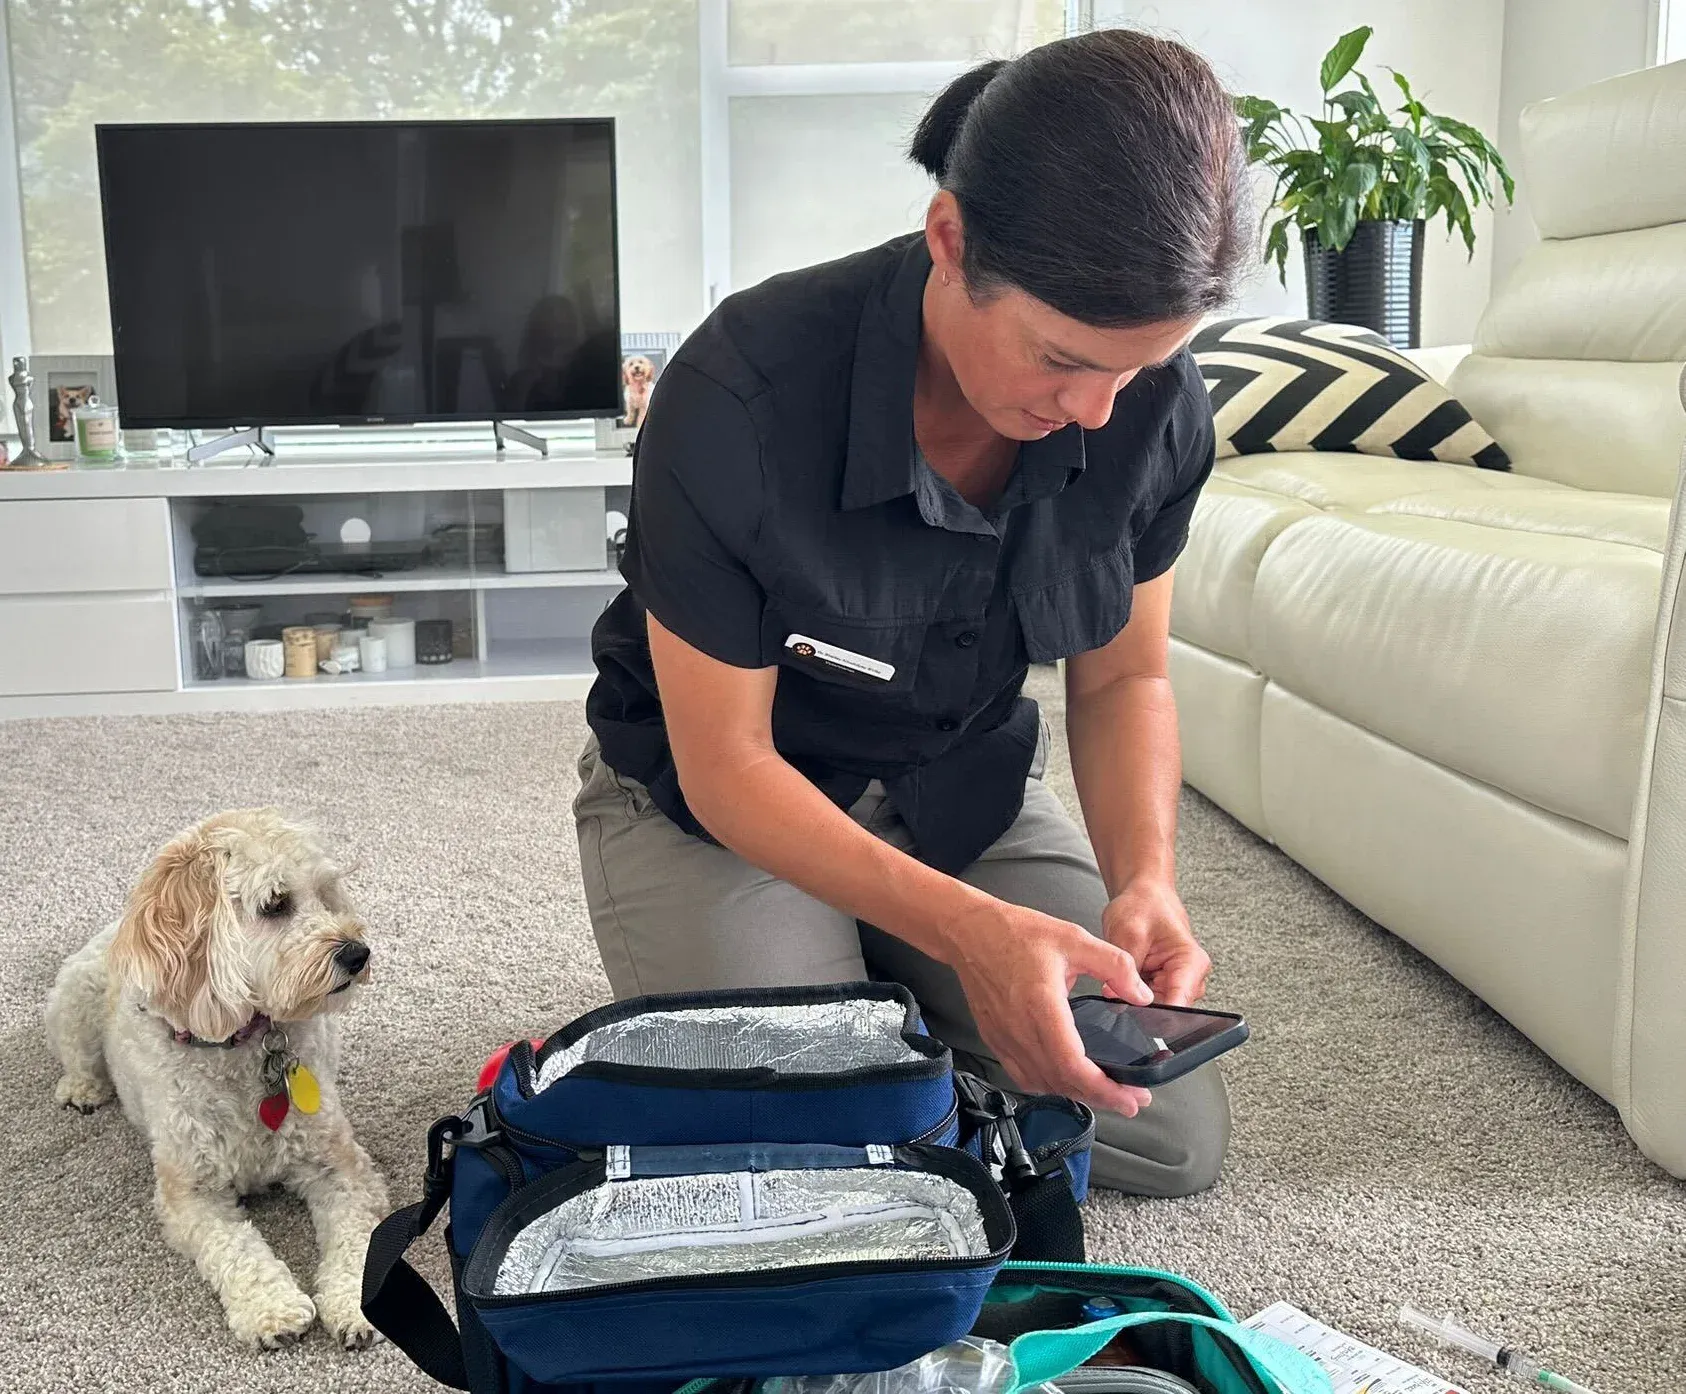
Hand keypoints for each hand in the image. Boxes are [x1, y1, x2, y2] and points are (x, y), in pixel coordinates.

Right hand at [940, 895, 1156, 1117]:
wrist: (970, 932)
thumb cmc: (1017, 933)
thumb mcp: (1075, 938)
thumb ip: (1115, 965)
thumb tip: (1141, 996)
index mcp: (1041, 1005)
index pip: (1072, 1064)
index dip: (1102, 1088)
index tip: (1129, 1097)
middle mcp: (1019, 1028)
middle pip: (1061, 1081)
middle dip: (1100, 1097)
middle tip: (1129, 1100)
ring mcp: (1004, 1038)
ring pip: (1042, 1083)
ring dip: (1074, 1093)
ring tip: (1103, 1090)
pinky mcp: (994, 1039)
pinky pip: (1023, 1075)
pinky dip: (1048, 1084)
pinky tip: (1065, 1078)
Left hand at [1100, 879, 1210, 1006]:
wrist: (1143, 895)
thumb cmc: (1143, 905)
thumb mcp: (1129, 932)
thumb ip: (1126, 969)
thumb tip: (1118, 999)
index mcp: (1191, 963)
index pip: (1180, 1004)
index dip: (1154, 1014)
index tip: (1131, 1010)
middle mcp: (1190, 978)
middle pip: (1167, 1012)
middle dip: (1139, 1006)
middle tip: (1116, 987)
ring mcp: (1176, 984)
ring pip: (1154, 1010)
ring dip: (1133, 998)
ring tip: (1121, 974)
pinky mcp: (1163, 987)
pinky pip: (1146, 1003)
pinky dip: (1131, 993)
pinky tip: (1122, 977)